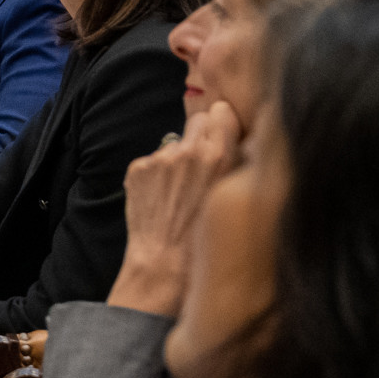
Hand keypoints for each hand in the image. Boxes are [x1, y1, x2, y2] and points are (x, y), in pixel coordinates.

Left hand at [111, 100, 243, 315]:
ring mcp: (158, 159)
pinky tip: (164, 198)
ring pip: (175, 144)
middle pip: (198, 121)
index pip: (222, 112)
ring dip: (179, 159)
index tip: (226, 134)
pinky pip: (153, 160)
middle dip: (202, 137)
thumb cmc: (208, 239)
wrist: (165, 265)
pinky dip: (158, 174)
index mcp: (219, 156)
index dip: (224, 124)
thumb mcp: (237, 197)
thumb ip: (239, 162)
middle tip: (204, 165)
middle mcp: (187, 151)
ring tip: (183, 192)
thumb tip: (241, 140)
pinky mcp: (137, 169)